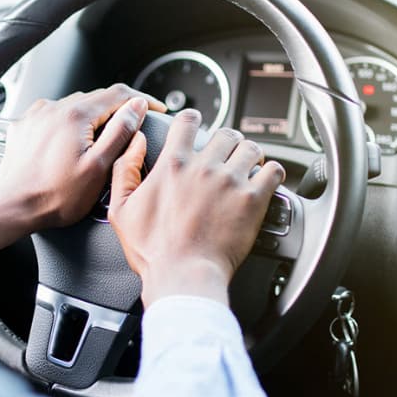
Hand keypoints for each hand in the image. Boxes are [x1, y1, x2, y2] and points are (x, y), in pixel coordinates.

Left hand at [0, 84, 163, 271]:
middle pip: (97, 97)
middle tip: (132, 127)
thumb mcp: (100, 166)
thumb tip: (137, 107)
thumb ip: (121, 131)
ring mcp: (36, 117)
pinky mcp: (25, 127)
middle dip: (119, 109)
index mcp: (75, 116)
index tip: (155, 109)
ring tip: (102, 138)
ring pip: (75, 105)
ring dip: (93, 115)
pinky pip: (54, 114)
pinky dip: (69, 121)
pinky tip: (73, 140)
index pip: (118, 93)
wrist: (15, 208)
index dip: (142, 100)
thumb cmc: (56, 196)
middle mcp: (53, 109)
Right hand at [107, 109, 285, 305]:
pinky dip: (273, 173)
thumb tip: (137, 142)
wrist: (184, 275)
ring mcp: (231, 181)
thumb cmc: (154, 251)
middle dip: (228, 142)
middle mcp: (204, 167)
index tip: (199, 125)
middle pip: (226, 134)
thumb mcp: (122, 209)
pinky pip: (274, 171)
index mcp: (174, 165)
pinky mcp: (253, 199)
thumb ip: (126, 170)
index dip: (195, 120)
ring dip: (251, 156)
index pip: (188, 121)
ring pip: (251, 149)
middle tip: (228, 155)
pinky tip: (267, 180)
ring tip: (249, 167)